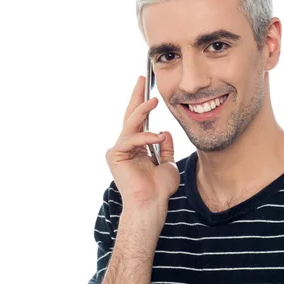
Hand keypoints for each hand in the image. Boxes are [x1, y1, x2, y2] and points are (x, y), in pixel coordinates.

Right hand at [105, 76, 179, 217]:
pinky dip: (146, 136)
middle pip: (130, 115)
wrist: (151, 204)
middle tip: (142, 78)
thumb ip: (166, 147)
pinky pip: (131, 138)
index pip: (139, 121)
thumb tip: (165, 131)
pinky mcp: (114, 155)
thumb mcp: (168, 163)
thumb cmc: (159, 189)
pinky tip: (159, 137)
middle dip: (136, 96)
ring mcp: (118, 150)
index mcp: (136, 147)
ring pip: (130, 123)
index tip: (148, 87)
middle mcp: (125, 146)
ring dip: (142, 110)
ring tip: (154, 100)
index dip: (143, 103)